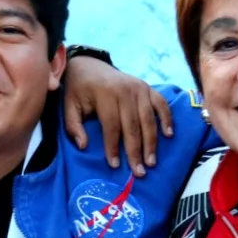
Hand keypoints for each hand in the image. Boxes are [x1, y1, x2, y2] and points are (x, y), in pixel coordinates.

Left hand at [62, 58, 173, 175]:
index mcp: (105, 93)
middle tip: (139, 172)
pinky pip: (161, 104)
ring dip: (151, 142)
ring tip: (151, 162)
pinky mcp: (148, 87)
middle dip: (136, 151)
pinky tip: (168, 135)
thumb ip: (73, 126)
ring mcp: (139, 87)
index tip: (115, 165)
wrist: (90, 64)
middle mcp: (125, 90)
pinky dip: (166, 118)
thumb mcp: (69, 105)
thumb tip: (83, 146)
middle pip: (133, 125)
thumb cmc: (79, 89)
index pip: (111, 125)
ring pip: (148, 119)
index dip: (113, 147)